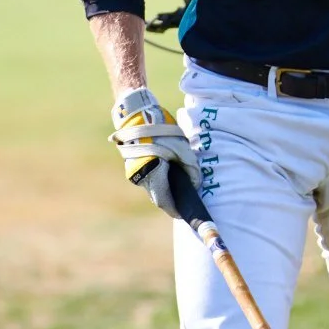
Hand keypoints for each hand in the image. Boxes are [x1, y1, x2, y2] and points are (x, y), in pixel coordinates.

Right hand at [109, 87, 199, 217]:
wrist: (136, 114)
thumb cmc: (162, 130)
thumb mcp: (182, 148)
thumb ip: (190, 168)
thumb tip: (196, 183)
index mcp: (153, 175)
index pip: (165, 202)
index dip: (175, 209)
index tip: (184, 214)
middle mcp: (141, 177)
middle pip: (157, 195)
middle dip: (170, 199)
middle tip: (183, 199)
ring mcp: (134, 171)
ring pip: (151, 186)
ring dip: (163, 187)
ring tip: (177, 184)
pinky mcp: (132, 164)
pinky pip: (147, 176)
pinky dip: (157, 177)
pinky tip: (166, 171)